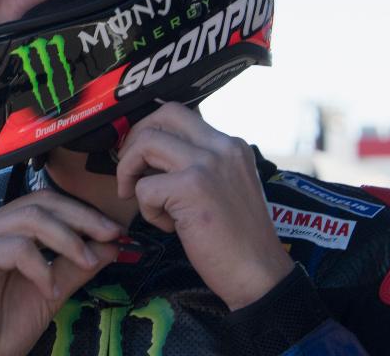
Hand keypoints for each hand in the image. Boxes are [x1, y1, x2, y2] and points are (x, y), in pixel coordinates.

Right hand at [0, 189, 122, 355]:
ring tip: (87, 262)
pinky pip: (18, 248)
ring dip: (68, 240)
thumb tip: (111, 245)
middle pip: (43, 202)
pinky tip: (49, 289)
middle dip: (83, 218)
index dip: (84, 213)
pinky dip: (42, 267)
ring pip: (33, 218)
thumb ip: (76, 267)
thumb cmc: (2, 328)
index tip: (116, 231)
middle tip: (111, 235)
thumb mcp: (51, 292)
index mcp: (6, 229)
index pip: (48, 204)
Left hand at [115, 102, 292, 308]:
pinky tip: (168, 226)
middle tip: (130, 171)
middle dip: (135, 139)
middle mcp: (222, 146)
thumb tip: (150, 155)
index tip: (141, 158)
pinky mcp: (192, 187)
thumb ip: (196, 166)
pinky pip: (145, 186)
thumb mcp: (224, 187)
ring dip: (130, 171)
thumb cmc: (237, 238)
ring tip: (139, 197)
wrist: (259, 274)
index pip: (180, 115)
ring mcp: (208, 164)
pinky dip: (146, 209)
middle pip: (163, 114)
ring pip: (146, 143)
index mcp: (231, 145)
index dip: (152, 131)